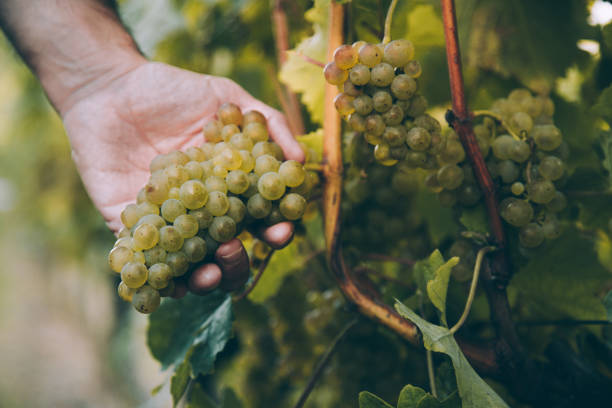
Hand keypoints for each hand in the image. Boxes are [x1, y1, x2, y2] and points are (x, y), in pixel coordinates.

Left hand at [62, 61, 303, 293]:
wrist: (110, 86)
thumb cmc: (170, 90)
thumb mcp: (226, 97)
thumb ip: (267, 122)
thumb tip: (302, 158)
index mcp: (226, 187)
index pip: (257, 219)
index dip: (273, 230)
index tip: (281, 231)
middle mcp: (199, 211)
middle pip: (226, 252)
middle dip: (237, 263)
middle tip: (236, 250)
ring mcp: (165, 221)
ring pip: (189, 266)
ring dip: (204, 279)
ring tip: (209, 273)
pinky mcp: (128, 224)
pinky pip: (142, 260)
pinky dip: (156, 278)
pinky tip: (169, 281)